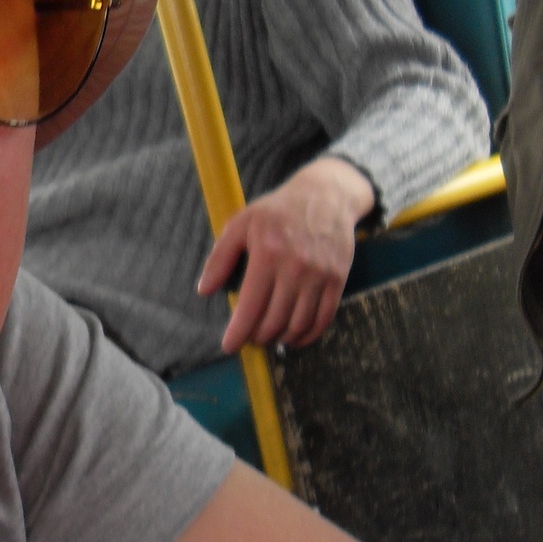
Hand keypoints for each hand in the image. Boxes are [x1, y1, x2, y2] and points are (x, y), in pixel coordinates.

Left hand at [198, 156, 375, 352]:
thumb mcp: (241, 223)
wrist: (326, 195)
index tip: (229, 346)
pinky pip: (324, 318)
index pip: (250, 306)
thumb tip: (204, 290)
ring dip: (281, 339)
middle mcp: (295, 268)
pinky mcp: (338, 279)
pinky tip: (295, 338)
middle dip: (257, 337)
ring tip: (268, 337)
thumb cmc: (278, 210)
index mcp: (267, 254)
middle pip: (274, 320)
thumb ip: (220, 257)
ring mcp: (320, 275)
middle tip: (249, 338)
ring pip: (298, 324)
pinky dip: (308, 335)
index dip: (238, 332)